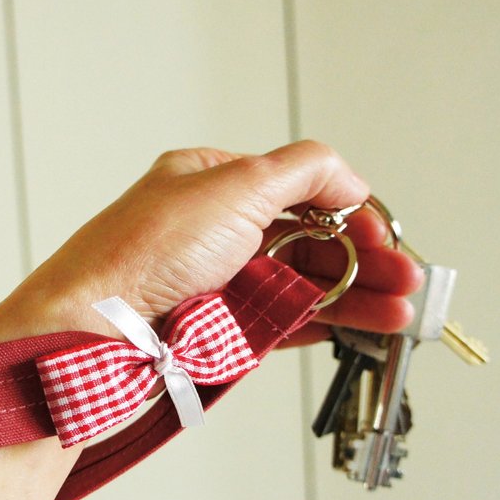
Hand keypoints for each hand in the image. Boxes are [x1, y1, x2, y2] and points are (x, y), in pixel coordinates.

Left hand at [0, 141, 422, 349]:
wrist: (93, 329)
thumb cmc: (142, 252)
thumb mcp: (233, 185)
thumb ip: (302, 170)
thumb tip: (347, 174)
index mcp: (210, 183)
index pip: (297, 189)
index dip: (349, 210)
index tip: (386, 235)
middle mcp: (212, 231)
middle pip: (305, 240)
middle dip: (363, 260)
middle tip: (406, 282)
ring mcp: (213, 282)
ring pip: (297, 284)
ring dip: (353, 296)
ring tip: (397, 313)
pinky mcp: (211, 328)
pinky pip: (278, 321)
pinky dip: (321, 322)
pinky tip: (357, 326)